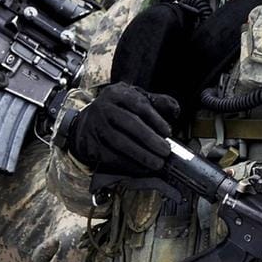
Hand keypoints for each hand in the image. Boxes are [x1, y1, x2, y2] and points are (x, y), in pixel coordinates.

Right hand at [63, 82, 179, 175]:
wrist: (86, 121)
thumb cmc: (117, 109)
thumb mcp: (134, 98)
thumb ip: (156, 102)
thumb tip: (175, 110)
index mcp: (117, 94)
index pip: (138, 105)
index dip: (155, 119)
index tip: (167, 132)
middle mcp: (103, 108)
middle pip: (129, 123)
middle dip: (149, 139)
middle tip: (165, 151)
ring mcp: (95, 127)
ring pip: (119, 142)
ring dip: (141, 155)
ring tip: (157, 163)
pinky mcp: (91, 144)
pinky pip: (111, 157)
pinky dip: (129, 164)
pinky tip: (142, 168)